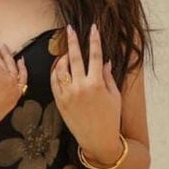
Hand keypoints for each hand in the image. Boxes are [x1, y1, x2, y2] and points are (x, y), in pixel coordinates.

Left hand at [49, 23, 122, 157]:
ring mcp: (68, 95)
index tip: (93, 28)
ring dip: (63, 57)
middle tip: (70, 29)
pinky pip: (54, 82)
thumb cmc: (110, 118)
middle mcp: (81, 87)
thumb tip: (105, 62)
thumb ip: (108, 77)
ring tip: (67, 52)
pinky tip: (59, 67)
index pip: (96, 56)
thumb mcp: (114, 96)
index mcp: (97, 84)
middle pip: (75, 57)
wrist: (98, 140)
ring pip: (61, 68)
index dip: (95, 40)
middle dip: (73, 41)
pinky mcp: (60, 102)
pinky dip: (55, 72)